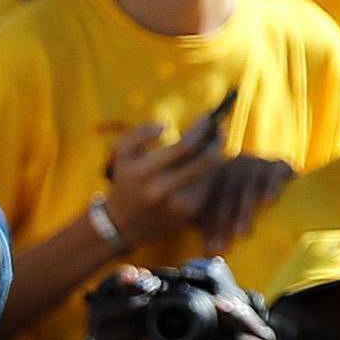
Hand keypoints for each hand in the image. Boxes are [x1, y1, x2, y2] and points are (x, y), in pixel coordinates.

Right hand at [98, 109, 228, 248]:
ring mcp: (179, 203)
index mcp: (145, 172)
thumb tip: (164, 125)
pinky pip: (208, 185)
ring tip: (213, 142)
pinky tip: (206, 162)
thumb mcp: (121, 154)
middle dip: (216, 140)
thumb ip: (138, 134)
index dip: (201, 129)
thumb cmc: (125, 181)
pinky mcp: (190, 212)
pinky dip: (211, 170)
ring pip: (210, 172)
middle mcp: (164, 189)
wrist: (123, 223)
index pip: (184, 146)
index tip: (207, 117)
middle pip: (205, 159)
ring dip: (216, 153)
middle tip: (217, 128)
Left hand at [195, 153, 293, 248]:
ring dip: (243, 212)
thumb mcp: (225, 214)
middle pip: (224, 195)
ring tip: (242, 234)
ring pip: (246, 186)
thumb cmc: (245, 207)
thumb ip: (210, 225)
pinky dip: (271, 187)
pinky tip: (268, 203)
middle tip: (223, 249)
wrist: (282, 185)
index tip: (210, 251)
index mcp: (213, 174)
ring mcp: (256, 163)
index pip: (207, 201)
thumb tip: (206, 254)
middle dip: (222, 224)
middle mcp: (233, 165)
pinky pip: (274, 172)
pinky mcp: (279, 164)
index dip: (207, 227)